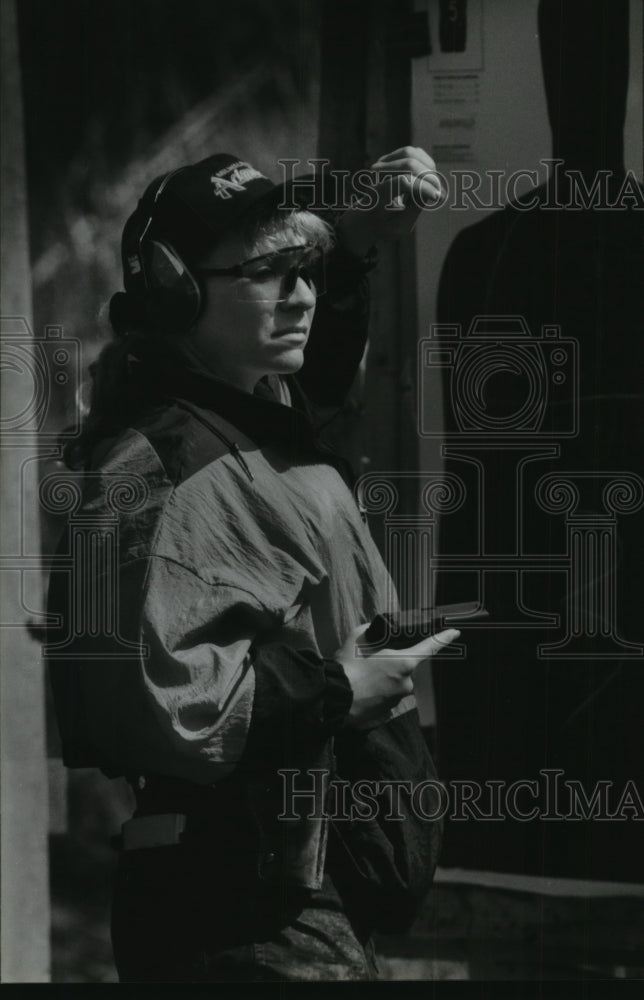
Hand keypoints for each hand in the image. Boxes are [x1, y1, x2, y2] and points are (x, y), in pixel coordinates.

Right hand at [335, 622, 459, 728]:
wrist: (333, 699)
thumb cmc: (347, 667)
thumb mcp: (358, 637)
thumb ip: (373, 632)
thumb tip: (375, 632)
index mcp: (404, 662)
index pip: (430, 647)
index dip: (444, 638)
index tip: (455, 632)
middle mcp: (406, 683)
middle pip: (404, 667)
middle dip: (391, 664)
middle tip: (368, 663)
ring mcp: (397, 701)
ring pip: (393, 684)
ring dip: (381, 680)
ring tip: (360, 679)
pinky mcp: (386, 714)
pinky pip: (384, 699)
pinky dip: (375, 694)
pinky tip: (360, 692)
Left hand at [336, 146, 442, 256]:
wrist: (366, 216)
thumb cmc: (384, 225)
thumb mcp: (399, 227)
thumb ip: (415, 209)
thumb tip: (434, 191)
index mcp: (376, 196)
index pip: (403, 182)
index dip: (423, 187)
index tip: (438, 198)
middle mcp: (376, 175)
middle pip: (408, 163)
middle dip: (429, 178)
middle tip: (439, 195)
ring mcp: (383, 162)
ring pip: (412, 153)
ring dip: (428, 169)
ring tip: (432, 187)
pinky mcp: (391, 158)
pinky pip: (414, 152)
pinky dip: (425, 164)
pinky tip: (427, 180)